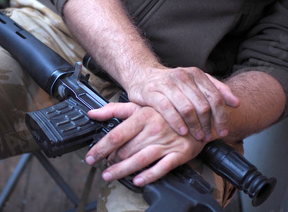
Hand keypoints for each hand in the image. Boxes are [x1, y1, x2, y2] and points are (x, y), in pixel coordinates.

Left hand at [85, 102, 206, 186]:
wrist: (197, 116)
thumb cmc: (164, 112)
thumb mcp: (139, 106)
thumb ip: (114, 109)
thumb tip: (92, 113)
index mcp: (143, 116)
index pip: (116, 135)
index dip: (101, 148)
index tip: (90, 156)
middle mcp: (154, 129)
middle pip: (126, 150)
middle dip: (111, 161)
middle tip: (103, 166)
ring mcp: (167, 142)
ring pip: (140, 160)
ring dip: (122, 171)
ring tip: (110, 175)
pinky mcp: (179, 154)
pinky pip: (161, 168)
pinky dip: (148, 176)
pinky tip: (137, 180)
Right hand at [126, 66, 239, 140]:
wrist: (141, 74)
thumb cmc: (170, 83)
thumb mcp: (194, 82)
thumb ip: (216, 89)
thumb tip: (236, 103)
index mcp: (196, 74)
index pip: (215, 97)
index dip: (222, 116)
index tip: (223, 131)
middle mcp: (183, 76)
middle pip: (203, 105)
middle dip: (208, 124)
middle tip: (208, 137)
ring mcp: (167, 84)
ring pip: (187, 108)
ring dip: (194, 126)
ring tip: (197, 137)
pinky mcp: (152, 92)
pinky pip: (167, 109)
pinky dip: (177, 122)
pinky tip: (182, 132)